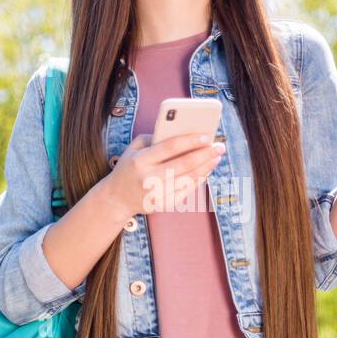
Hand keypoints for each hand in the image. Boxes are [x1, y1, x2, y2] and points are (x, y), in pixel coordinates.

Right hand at [101, 131, 225, 219]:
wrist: (116, 198)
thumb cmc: (129, 167)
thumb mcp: (133, 148)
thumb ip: (154, 137)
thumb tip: (181, 132)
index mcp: (141, 160)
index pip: (170, 147)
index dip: (190, 141)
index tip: (207, 135)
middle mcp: (148, 178)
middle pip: (184, 164)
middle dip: (205, 154)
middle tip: (220, 146)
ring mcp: (156, 194)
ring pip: (188, 179)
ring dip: (206, 167)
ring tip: (216, 157)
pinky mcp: (162, 205)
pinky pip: (186, 191)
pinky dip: (199, 180)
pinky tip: (206, 170)